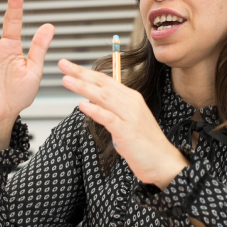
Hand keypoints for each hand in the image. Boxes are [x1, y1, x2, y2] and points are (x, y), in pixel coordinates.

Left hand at [58, 59, 188, 188]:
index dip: (85, 71)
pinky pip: (109, 118)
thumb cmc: (144, 144)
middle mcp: (131, 103)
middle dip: (81, 73)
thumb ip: (111, 110)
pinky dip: (95, 110)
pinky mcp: (127, 131)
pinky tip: (82, 105)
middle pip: (102, 84)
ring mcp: (130, 116)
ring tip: (67, 80)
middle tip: (63, 64)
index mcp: (131, 98)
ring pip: (104, 97)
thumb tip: (92, 101)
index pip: (105, 80)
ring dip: (84, 87)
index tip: (68, 66)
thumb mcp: (127, 121)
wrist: (163, 162)